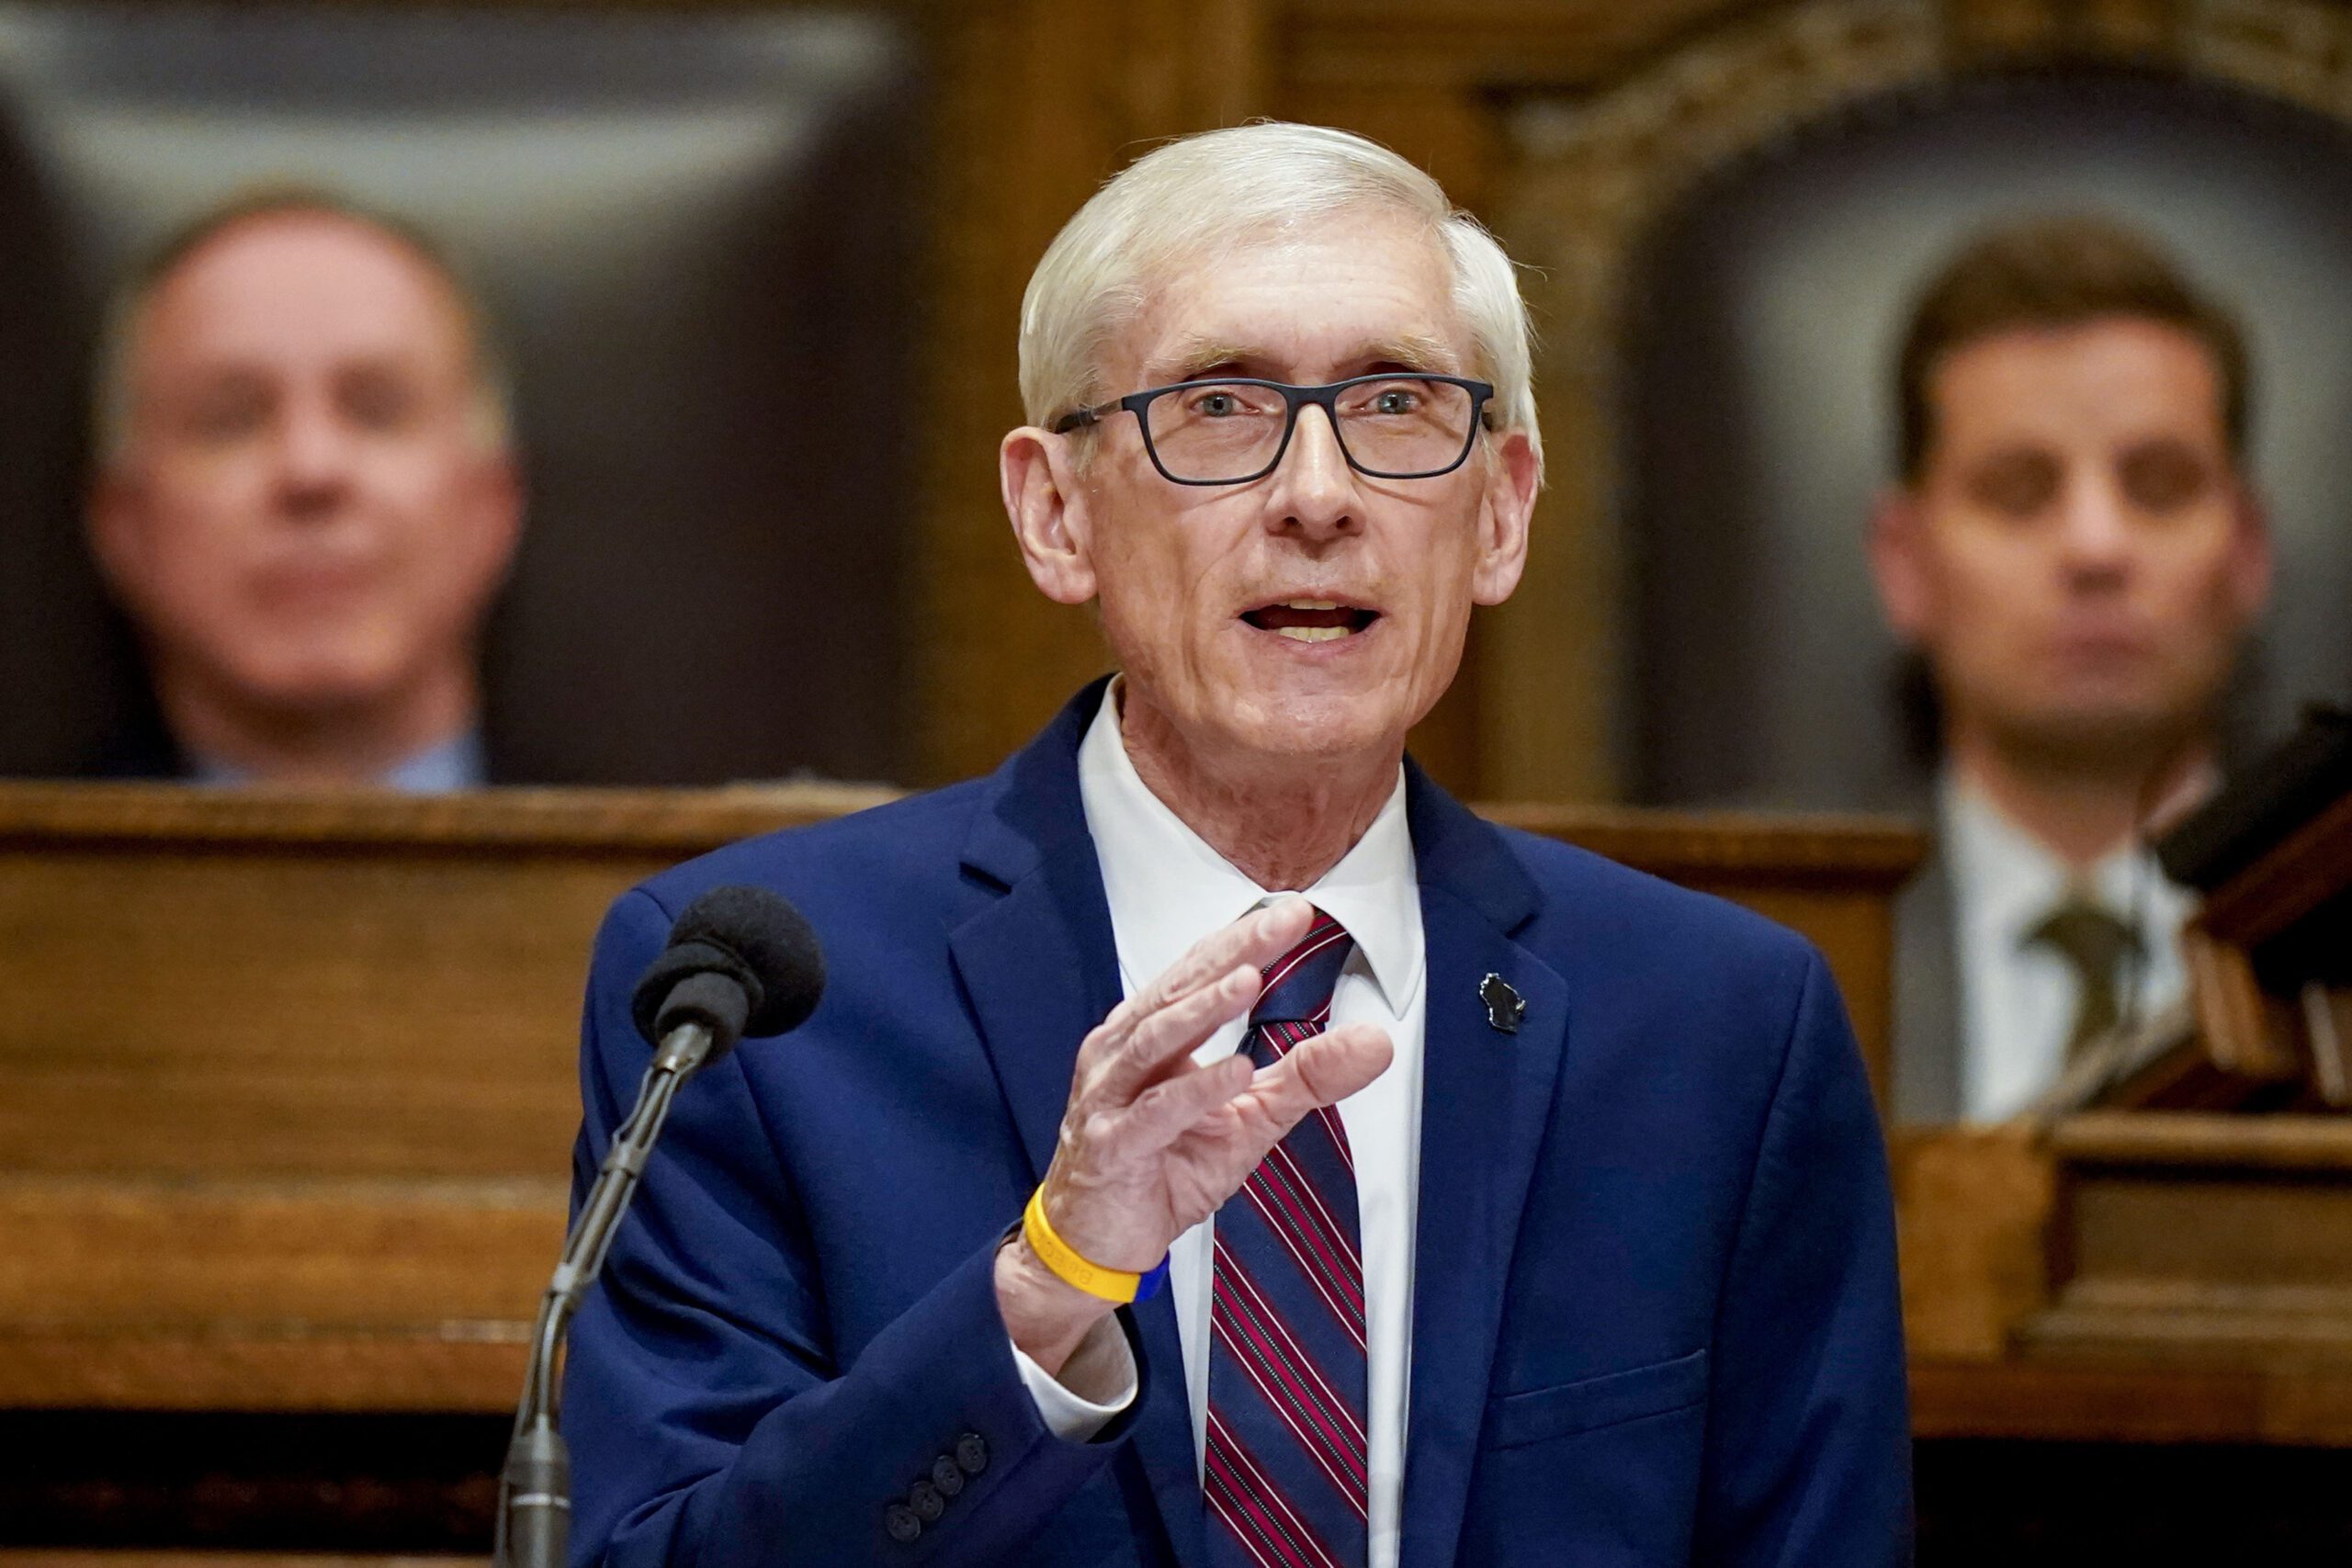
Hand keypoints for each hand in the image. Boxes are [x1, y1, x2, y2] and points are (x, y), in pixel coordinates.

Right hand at [996, 897, 1392, 1373]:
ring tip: (1250, 979)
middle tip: (1280, 923)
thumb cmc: (1161, 1170)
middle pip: (1178, 992)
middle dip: (1232, 954)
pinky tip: (1234, 1072)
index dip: (1243, 941)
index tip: (1295, 913)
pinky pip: (1155, 1112)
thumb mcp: (1249, 1119)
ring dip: (1205, 1009)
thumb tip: (1376, 1042)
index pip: (1198, 974)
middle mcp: (1121, 1054)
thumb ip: (1306, 1076)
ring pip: (1157, 1040)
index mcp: (1148, 1035)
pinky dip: (1195, 1090)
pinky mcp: (1111, 1147)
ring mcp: (1110, 1098)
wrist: (1095, 1241)